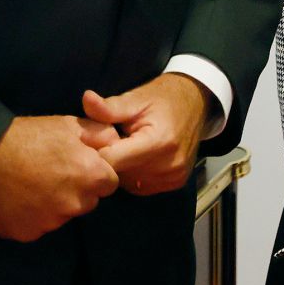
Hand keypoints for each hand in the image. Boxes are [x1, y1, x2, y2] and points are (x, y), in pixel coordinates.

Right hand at [0, 115, 118, 241]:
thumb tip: (116, 143)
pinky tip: (19, 196)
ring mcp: (49, 222)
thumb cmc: (28, 136)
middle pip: (87, 201)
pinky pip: (39, 226)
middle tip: (53, 171)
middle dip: (77, 189)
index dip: (95, 172)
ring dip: (55, 203)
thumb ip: (100, 135)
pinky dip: (33, 215)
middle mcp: (74, 204)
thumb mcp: (68, 125)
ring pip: (63, 215)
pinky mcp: (27, 233)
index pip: (108, 183)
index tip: (77, 164)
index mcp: (90, 176)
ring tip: (32, 182)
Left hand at [82, 73, 209, 196]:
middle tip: (109, 140)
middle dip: (108, 160)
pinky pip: (141, 186)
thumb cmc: (163, 98)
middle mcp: (169, 164)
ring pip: (127, 183)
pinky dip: (133, 174)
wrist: (197, 101)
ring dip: (121, 169)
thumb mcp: (136, 98)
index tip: (91, 140)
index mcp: (158, 142)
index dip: (96, 151)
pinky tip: (136, 157)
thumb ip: (110, 107)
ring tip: (124, 147)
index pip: (112, 161)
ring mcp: (174, 176)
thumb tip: (86, 99)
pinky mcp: (176, 183)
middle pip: (119, 174)